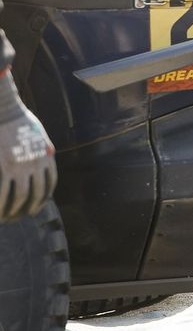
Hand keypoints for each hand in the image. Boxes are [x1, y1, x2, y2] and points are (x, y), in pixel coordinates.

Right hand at [0, 71, 56, 219]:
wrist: (4, 112)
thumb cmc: (18, 121)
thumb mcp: (39, 134)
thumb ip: (44, 148)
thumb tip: (49, 155)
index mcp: (46, 157)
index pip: (49, 184)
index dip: (43, 198)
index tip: (36, 207)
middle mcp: (36, 164)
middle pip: (36, 194)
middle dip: (28, 209)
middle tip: (19, 217)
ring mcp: (19, 167)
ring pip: (19, 198)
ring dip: (12, 211)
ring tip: (5, 218)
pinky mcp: (4, 168)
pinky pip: (2, 193)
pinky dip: (0, 206)